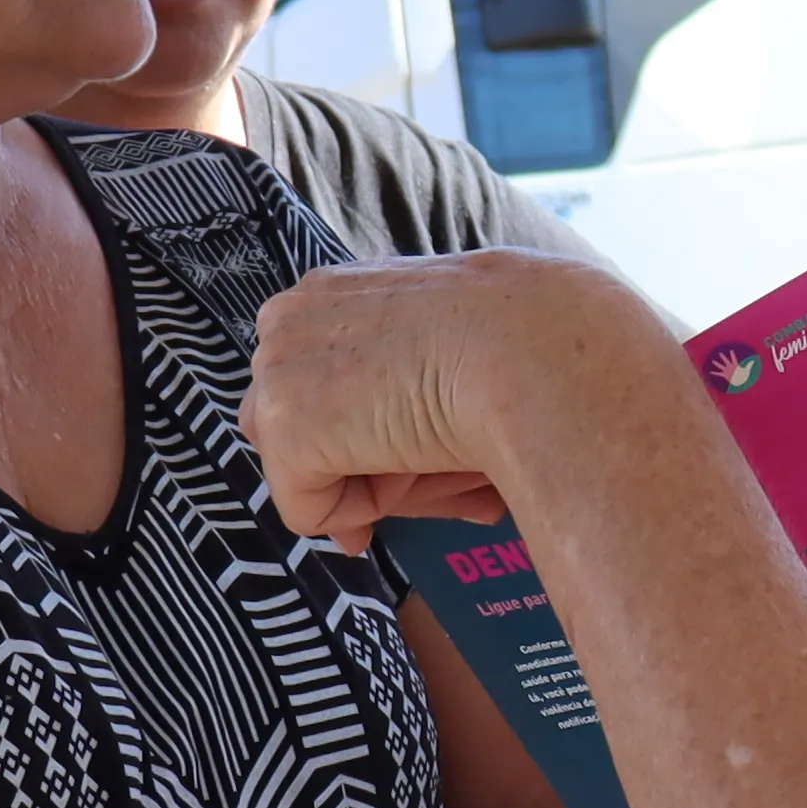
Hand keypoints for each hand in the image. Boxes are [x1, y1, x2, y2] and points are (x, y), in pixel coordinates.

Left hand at [246, 250, 657, 550]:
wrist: (529, 345)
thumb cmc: (517, 345)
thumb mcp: (447, 353)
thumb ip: (401, 394)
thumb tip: (394, 463)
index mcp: (330, 291)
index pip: (310, 382)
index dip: (350, 433)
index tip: (400, 462)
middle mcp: (289, 317)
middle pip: (289, 425)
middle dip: (349, 462)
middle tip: (424, 473)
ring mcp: (278, 370)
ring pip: (298, 466)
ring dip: (359, 484)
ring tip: (429, 464)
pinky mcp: (286, 426)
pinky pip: (306, 510)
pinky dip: (358, 516)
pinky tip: (412, 478)